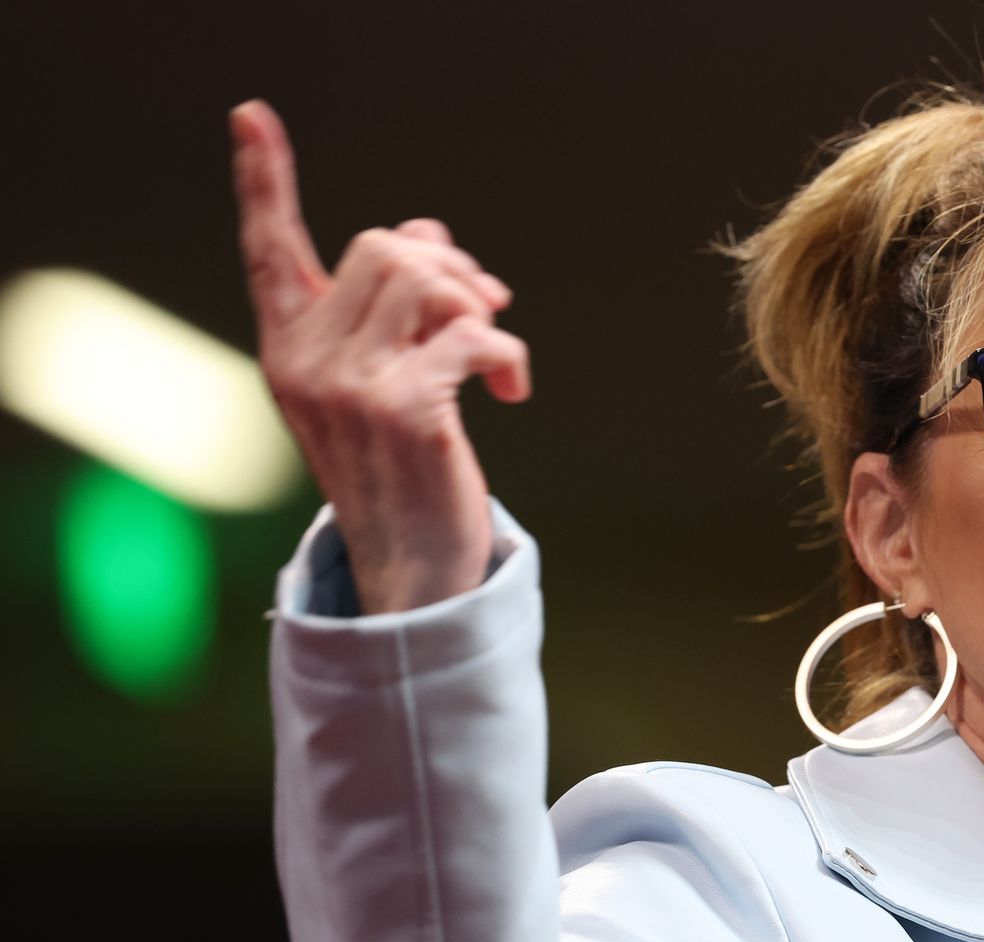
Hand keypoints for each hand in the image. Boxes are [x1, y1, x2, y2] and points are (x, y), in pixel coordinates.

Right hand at [231, 100, 529, 613]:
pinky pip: (471, 333)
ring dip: (478, 305)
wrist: (412, 563)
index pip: (268, 250)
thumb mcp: (381, 378)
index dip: (264, 181)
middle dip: (448, 266)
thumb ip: (393, 307)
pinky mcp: (403, 408)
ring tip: (492, 354)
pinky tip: (511, 392)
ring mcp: (349, 384)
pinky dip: (506, 352)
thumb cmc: (403, 465)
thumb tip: (429, 233)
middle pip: (383, 247)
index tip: (251, 115)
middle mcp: (304, 360)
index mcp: (287, 348)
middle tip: (483, 309)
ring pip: (425, 278)